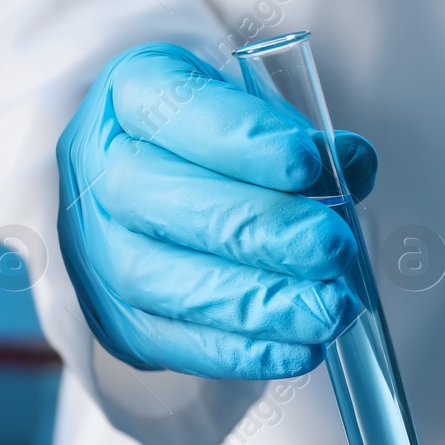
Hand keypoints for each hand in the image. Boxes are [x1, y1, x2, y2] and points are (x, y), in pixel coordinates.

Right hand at [57, 43, 375, 378]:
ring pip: (157, 278)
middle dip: (259, 228)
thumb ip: (306, 141)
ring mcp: (94, 247)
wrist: (167, 197)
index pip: (169, 107)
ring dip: (255, 300)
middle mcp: (97, 168)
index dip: (237, 138)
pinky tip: (300, 350)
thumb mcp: (262, 119)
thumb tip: (350, 167)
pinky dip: (239, 351)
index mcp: (130, 94)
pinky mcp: (113, 318)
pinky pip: (166, 342)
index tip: (305, 163)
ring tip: (329, 309)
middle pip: (157, 197)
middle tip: (333, 248)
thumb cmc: (223, 149)